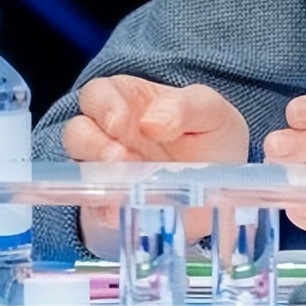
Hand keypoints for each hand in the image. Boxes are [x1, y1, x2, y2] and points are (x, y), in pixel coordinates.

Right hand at [64, 75, 247, 256]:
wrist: (228, 184)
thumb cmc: (212, 136)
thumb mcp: (209, 111)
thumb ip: (183, 107)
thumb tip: (150, 123)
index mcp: (129, 101)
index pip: (98, 95)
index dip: (103, 106)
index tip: (120, 122)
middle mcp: (111, 135)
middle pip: (77, 132)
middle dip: (93, 144)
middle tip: (121, 158)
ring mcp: (109, 173)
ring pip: (79, 170)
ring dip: (96, 176)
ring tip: (127, 182)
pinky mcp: (112, 208)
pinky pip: (95, 210)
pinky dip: (105, 211)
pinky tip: (124, 210)